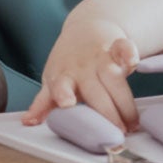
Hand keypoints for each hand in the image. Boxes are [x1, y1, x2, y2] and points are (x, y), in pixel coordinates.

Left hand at [23, 17, 140, 130]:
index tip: (67, 104)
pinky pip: (124, 49)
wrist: (86, 29)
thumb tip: (28, 122)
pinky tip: (133, 62)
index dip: (63, 94)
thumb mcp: (53, 81)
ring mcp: (100, 57)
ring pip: (114, 79)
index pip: (60, 87)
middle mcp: (81, 68)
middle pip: (96, 92)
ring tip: (133, 123)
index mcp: (62, 77)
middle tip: (118, 134)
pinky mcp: (116, 47)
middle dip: (108, 114)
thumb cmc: (69, 63)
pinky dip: (130, 53)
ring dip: (125, 102)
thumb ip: (44, 103)